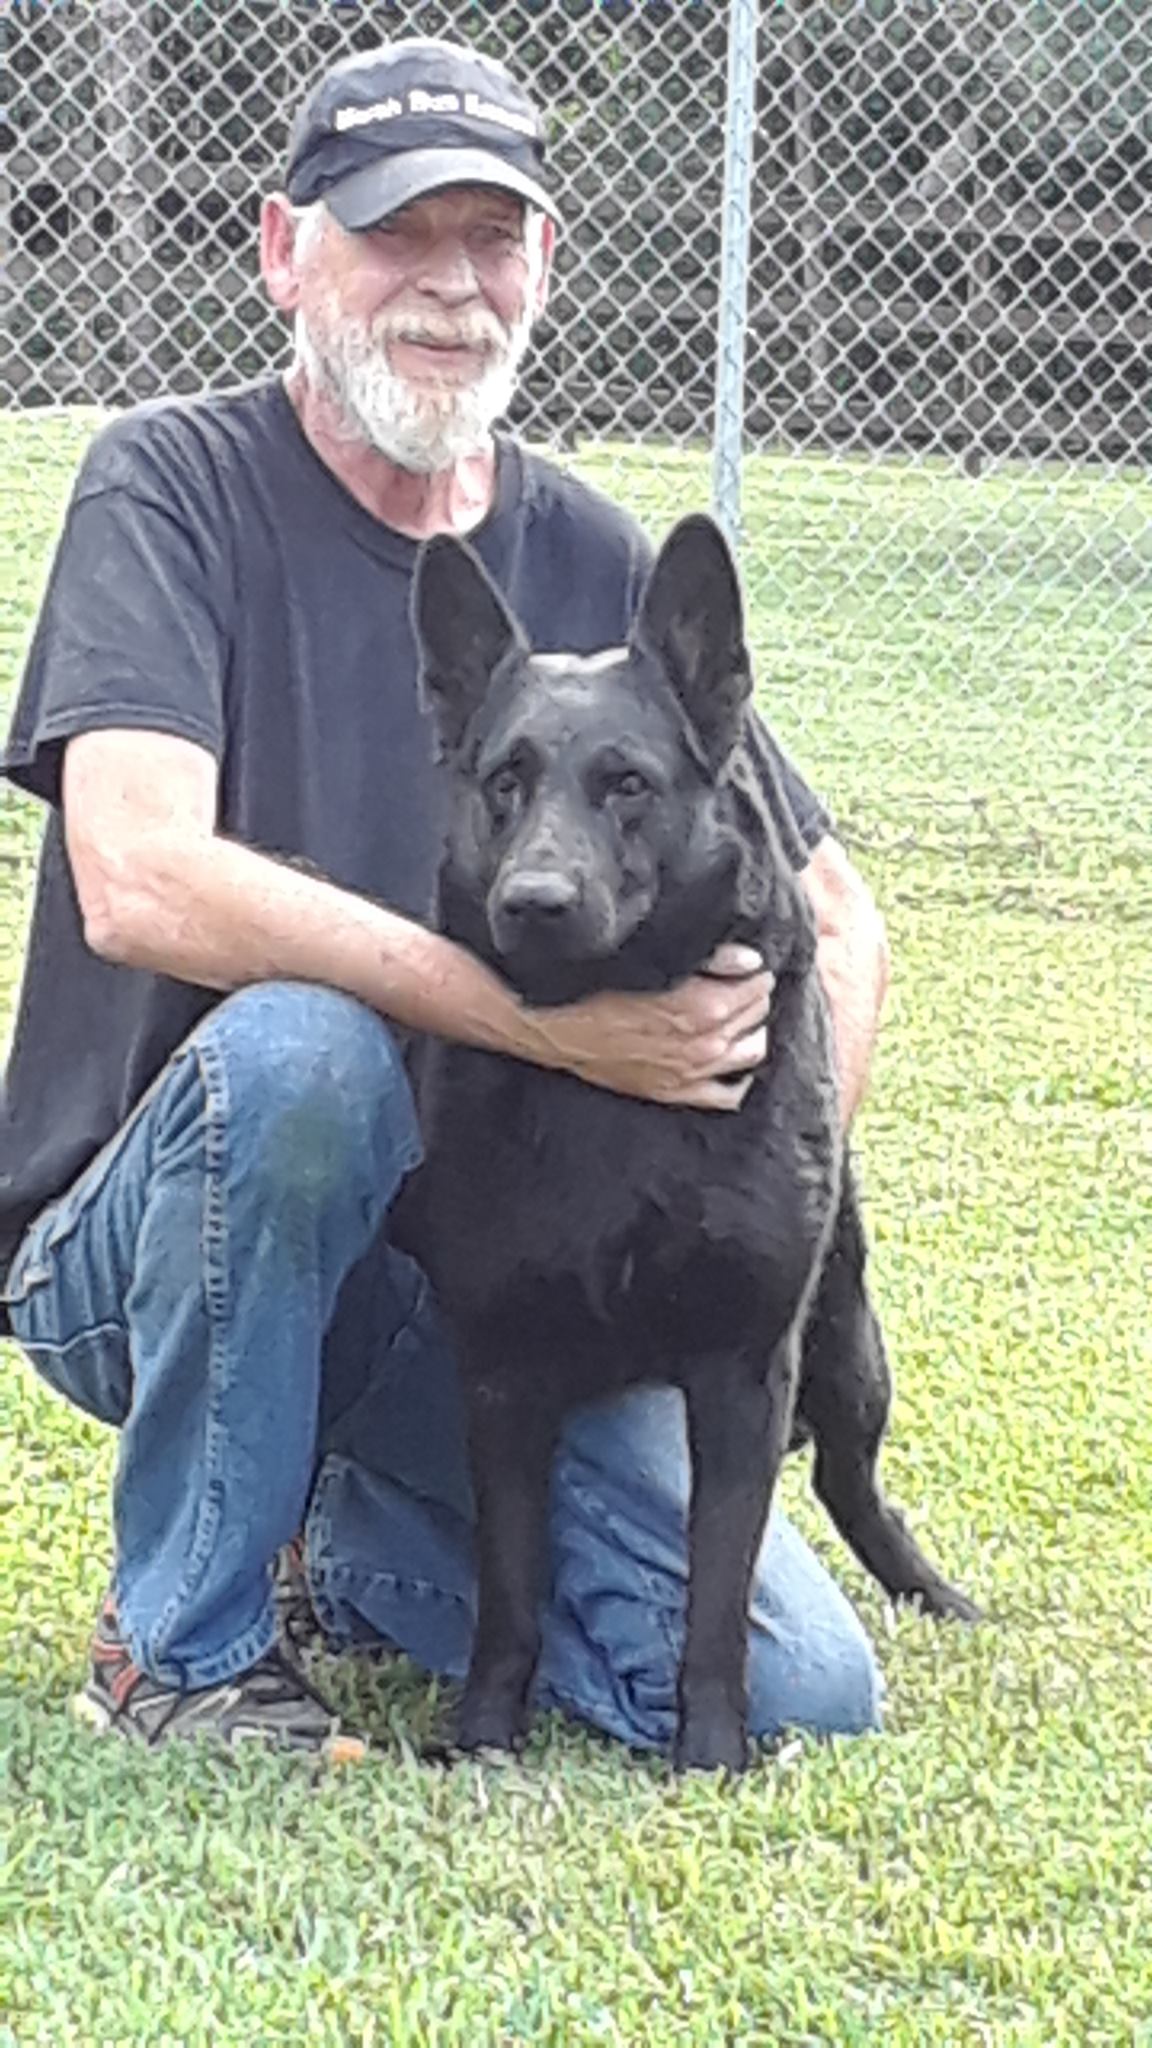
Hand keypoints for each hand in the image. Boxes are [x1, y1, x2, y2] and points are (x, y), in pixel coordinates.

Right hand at [523, 945, 772, 1109]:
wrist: (554, 1025)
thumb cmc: (597, 984)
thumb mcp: (654, 962)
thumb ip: (711, 960)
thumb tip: (751, 959)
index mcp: (704, 1008)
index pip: (756, 986)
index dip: (755, 971)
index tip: (748, 964)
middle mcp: (704, 1045)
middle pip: (756, 1015)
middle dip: (754, 995)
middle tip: (742, 982)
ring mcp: (691, 1074)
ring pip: (751, 1052)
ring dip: (750, 1030)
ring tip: (738, 1016)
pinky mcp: (674, 1092)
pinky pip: (727, 1095)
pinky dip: (737, 1077)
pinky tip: (731, 1060)